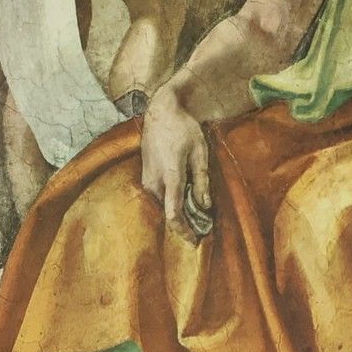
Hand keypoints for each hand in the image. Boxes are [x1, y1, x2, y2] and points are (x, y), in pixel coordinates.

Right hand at [139, 88, 212, 244]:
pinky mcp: (145, 177)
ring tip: (198, 213)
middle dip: (186, 223)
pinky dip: (173, 202)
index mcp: (170, 175)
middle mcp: (154, 181)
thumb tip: (205, 206)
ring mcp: (147, 179)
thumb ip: (202, 180)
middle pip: (169, 213)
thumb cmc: (184, 128)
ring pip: (164, 205)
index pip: (173, 214)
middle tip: (205, 226)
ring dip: (180, 212)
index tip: (195, 241)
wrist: (160, 111)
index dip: (184, 231)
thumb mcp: (200, 151)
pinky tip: (186, 198)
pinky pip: (160, 196)